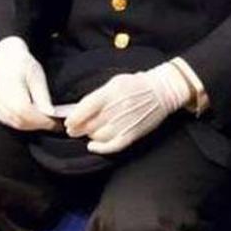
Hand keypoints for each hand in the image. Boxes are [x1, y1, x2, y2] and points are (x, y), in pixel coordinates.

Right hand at [0, 36, 58, 131]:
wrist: (7, 60)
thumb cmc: (23, 66)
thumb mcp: (38, 76)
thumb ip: (43, 97)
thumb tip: (50, 115)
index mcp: (10, 83)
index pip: (25, 109)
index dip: (40, 119)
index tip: (55, 122)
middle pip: (19, 119)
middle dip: (39, 124)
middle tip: (53, 123)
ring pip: (15, 123)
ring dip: (32, 126)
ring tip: (45, 121)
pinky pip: (10, 121)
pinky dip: (23, 123)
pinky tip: (33, 119)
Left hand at [64, 63, 192, 153]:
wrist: (163, 91)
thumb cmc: (137, 84)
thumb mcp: (115, 82)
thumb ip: (98, 95)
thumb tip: (80, 109)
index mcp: (111, 93)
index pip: (85, 108)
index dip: (73, 117)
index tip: (68, 121)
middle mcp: (116, 108)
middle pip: (89, 124)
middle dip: (77, 129)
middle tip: (72, 130)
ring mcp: (125, 123)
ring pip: (98, 136)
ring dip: (89, 136)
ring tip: (87, 133)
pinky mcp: (133, 134)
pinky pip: (112, 145)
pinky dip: (100, 148)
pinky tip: (92, 146)